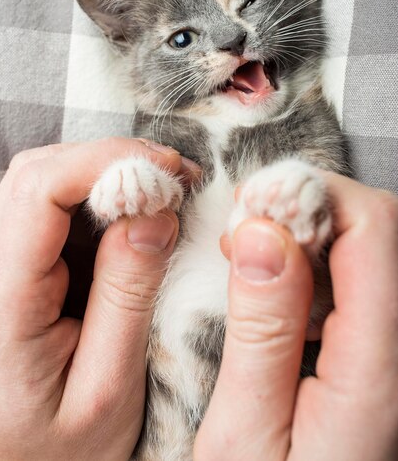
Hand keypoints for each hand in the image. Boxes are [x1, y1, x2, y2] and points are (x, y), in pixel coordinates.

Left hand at [0, 138, 199, 460]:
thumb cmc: (58, 451)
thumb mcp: (108, 388)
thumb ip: (129, 297)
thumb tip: (155, 214)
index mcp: (3, 301)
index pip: (38, 191)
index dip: (104, 161)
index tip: (168, 170)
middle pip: (38, 175)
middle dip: (111, 161)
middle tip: (176, 178)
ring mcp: (4, 268)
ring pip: (47, 186)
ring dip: (108, 177)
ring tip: (166, 194)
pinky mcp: (23, 271)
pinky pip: (57, 213)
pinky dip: (103, 201)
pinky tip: (139, 215)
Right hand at [194, 173, 397, 460]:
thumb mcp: (243, 430)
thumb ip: (261, 329)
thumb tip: (264, 234)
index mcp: (378, 370)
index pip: (375, 230)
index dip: (314, 195)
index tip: (254, 203)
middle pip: (380, 230)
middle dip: (311, 206)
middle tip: (248, 226)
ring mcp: (389, 352)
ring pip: (368, 247)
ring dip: (307, 231)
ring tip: (250, 251)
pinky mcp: (370, 353)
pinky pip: (355, 277)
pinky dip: (311, 259)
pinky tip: (272, 280)